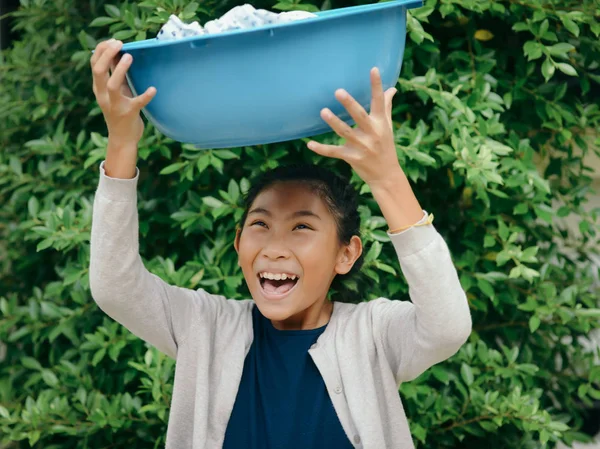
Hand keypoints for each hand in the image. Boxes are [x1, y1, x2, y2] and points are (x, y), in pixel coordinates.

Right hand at [90, 39, 156, 145]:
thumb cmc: (120, 111)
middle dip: (107, 54)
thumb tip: (117, 54)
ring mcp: (115, 105)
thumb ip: (114, 76)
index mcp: (99, 88)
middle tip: (120, 44)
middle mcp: (103, 95)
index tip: (114, 41)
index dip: (102, 50)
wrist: (122, 139)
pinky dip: (145, 95)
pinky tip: (153, 89)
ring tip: (130, 57)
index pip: (94, 64)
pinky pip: (137, 103)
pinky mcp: (129, 114)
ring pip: (112, 85)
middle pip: (98, 71)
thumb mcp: (114, 92)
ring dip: (120, 69)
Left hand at [307, 67, 401, 187]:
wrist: (386, 175)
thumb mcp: (387, 126)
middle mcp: (372, 133)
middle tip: (338, 91)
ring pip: (345, 133)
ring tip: (323, 111)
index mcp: (380, 123)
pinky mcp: (352, 158)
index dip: (376, 85)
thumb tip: (392, 88)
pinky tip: (309, 144)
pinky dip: (322, 149)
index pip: (379, 101)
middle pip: (359, 116)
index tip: (373, 69)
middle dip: (349, 104)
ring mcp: (362, 146)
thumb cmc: (386, 146)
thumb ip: (386, 106)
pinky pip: (334, 152)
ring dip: (334, 122)